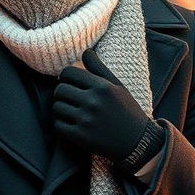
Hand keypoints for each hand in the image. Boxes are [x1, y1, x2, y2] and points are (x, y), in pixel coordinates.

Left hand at [52, 48, 150, 163]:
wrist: (138, 142)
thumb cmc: (127, 111)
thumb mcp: (118, 87)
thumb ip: (99, 68)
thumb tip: (85, 51)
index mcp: (102, 87)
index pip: (68, 73)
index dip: (65, 77)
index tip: (70, 84)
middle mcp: (93, 102)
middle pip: (59, 89)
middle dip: (61, 93)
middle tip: (69, 98)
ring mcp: (86, 120)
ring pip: (57, 107)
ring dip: (60, 108)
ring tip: (70, 111)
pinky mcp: (81, 137)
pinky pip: (58, 125)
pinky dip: (60, 124)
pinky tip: (69, 123)